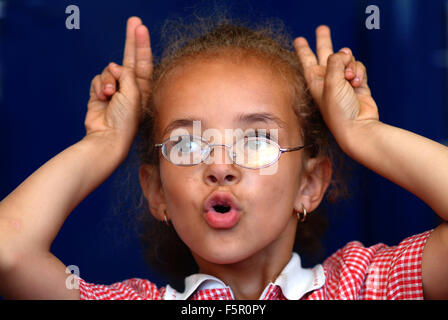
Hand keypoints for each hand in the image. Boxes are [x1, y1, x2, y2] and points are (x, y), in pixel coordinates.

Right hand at [85, 17, 152, 148]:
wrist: (108, 137)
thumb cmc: (126, 119)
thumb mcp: (133, 93)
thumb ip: (127, 75)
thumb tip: (115, 67)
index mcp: (144, 90)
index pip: (144, 62)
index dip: (142, 45)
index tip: (141, 28)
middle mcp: (131, 89)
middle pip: (130, 59)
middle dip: (131, 40)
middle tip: (134, 20)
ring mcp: (115, 91)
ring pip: (109, 71)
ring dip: (108, 80)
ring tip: (110, 95)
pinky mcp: (100, 95)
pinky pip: (98, 79)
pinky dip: (98, 86)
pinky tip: (102, 98)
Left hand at [293, 26, 378, 150]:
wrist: (357, 127)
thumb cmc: (338, 111)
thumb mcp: (330, 82)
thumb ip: (335, 62)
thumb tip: (345, 53)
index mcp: (314, 81)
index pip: (307, 60)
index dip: (303, 49)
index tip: (299, 39)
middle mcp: (327, 80)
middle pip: (325, 54)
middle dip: (324, 41)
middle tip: (322, 28)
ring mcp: (342, 82)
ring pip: (347, 60)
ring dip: (351, 65)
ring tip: (349, 80)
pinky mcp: (357, 84)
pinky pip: (358, 68)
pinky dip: (359, 72)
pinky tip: (357, 83)